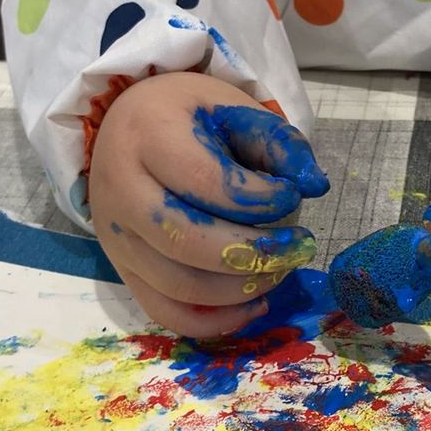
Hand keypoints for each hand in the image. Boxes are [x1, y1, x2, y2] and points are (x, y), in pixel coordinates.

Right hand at [89, 72, 328, 335]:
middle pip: (187, 241)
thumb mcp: (235, 110)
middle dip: (255, 253)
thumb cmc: (189, 119)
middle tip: (298, 246)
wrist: (129, 128)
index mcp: (147, 137)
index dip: (259, 200)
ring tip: (281, 268)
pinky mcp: (123, 271)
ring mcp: (116, 238)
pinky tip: (254, 303)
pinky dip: (215, 320)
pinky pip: (165, 313)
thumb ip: (278, 142)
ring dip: (242, 289)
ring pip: (179, 285)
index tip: (293, 195)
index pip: (204, 182)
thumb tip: (314, 186)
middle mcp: (120, 191)